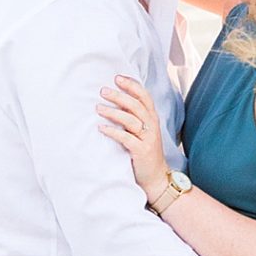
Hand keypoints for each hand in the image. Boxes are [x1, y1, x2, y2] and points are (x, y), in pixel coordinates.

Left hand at [97, 75, 169, 198]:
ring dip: (113, 112)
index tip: (117, 78)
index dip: (131, 85)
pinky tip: (101, 128)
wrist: (156, 178)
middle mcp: (152, 126)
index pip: (144, 96)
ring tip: (98, 108)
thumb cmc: (146, 153)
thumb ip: (134, 118)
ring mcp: (148, 138)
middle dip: (119, 96)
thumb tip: (115, 102)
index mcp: (153, 119)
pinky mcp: (142, 151)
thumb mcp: (144, 132)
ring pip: (131, 120)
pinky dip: (112, 131)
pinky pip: (125, 138)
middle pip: (136, 105)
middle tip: (103, 91)